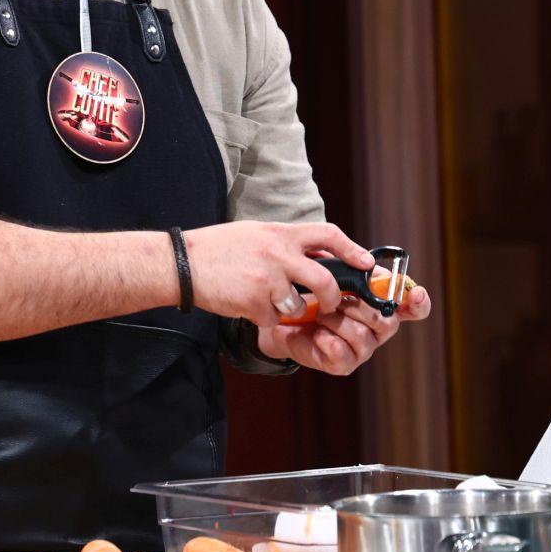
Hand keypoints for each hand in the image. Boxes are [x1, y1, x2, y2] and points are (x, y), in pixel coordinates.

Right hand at [181, 221, 374, 327]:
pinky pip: (272, 318)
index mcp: (281, 233)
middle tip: (330, 305)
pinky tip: (246, 305)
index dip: (353, 250)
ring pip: (299, 305)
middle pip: (325, 280)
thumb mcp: (256, 234)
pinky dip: (263, 317)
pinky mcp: (254, 302)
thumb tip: (316, 255)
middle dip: (333, 298)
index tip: (367, 263)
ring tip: (271, 302)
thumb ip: (285, 243)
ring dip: (290, 310)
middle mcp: (278, 254)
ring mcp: (267, 279)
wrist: (183, 264)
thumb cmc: (218, 248)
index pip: (328, 235)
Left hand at [258, 282, 432, 375]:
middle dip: (360, 307)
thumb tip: (369, 267)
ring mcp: (363, 348)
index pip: (415, 307)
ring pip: (362, 335)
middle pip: (388, 322)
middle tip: (337, 298)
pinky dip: (326, 338)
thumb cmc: (313, 294)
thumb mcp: (333, 275)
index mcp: (383, 305)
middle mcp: (379, 329)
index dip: (419, 302)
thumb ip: (355, 271)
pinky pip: (341, 352)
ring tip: (321, 315)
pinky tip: (317, 333)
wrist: (284, 318)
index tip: (415, 293)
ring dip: (337, 321)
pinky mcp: (344, 364)